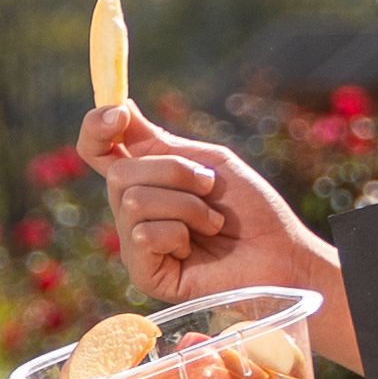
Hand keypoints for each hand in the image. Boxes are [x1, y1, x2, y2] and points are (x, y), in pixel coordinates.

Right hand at [78, 102, 341, 305]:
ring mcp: (135, 244)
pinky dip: (180, 234)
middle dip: (173, 172)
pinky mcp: (144, 273)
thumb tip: (120, 105)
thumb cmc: (250, 209)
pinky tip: (196, 249)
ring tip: (213, 223)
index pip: (98, 150)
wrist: (280, 253)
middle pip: (119, 173)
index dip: (97, 128)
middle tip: (209, 187)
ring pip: (133, 202)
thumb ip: (159, 142)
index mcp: (145, 179)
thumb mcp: (208, 161)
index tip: (120, 114)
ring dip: (187, 206)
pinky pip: (144, 235)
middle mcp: (132, 211)